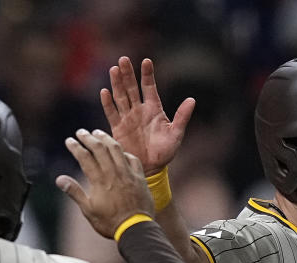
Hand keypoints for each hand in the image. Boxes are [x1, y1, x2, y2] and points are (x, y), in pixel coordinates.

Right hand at [56, 129, 153, 238]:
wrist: (135, 228)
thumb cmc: (110, 222)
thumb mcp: (88, 210)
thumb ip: (74, 192)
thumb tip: (59, 179)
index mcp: (99, 181)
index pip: (85, 158)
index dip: (76, 147)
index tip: (69, 141)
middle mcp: (113, 173)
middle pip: (99, 149)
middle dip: (88, 138)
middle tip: (81, 132)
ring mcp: (128, 174)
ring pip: (116, 149)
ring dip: (106, 139)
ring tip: (98, 133)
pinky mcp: (139, 177)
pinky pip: (133, 159)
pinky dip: (124, 152)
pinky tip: (120, 150)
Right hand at [100, 57, 193, 173]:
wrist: (151, 168)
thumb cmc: (166, 152)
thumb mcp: (176, 134)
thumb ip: (182, 117)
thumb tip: (192, 99)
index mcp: (154, 109)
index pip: (149, 87)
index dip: (147, 74)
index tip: (146, 61)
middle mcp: (139, 110)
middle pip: (132, 88)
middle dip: (127, 74)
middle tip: (123, 59)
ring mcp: (127, 118)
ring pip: (120, 97)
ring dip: (117, 84)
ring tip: (113, 70)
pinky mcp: (118, 129)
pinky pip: (112, 113)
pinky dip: (108, 103)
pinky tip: (105, 92)